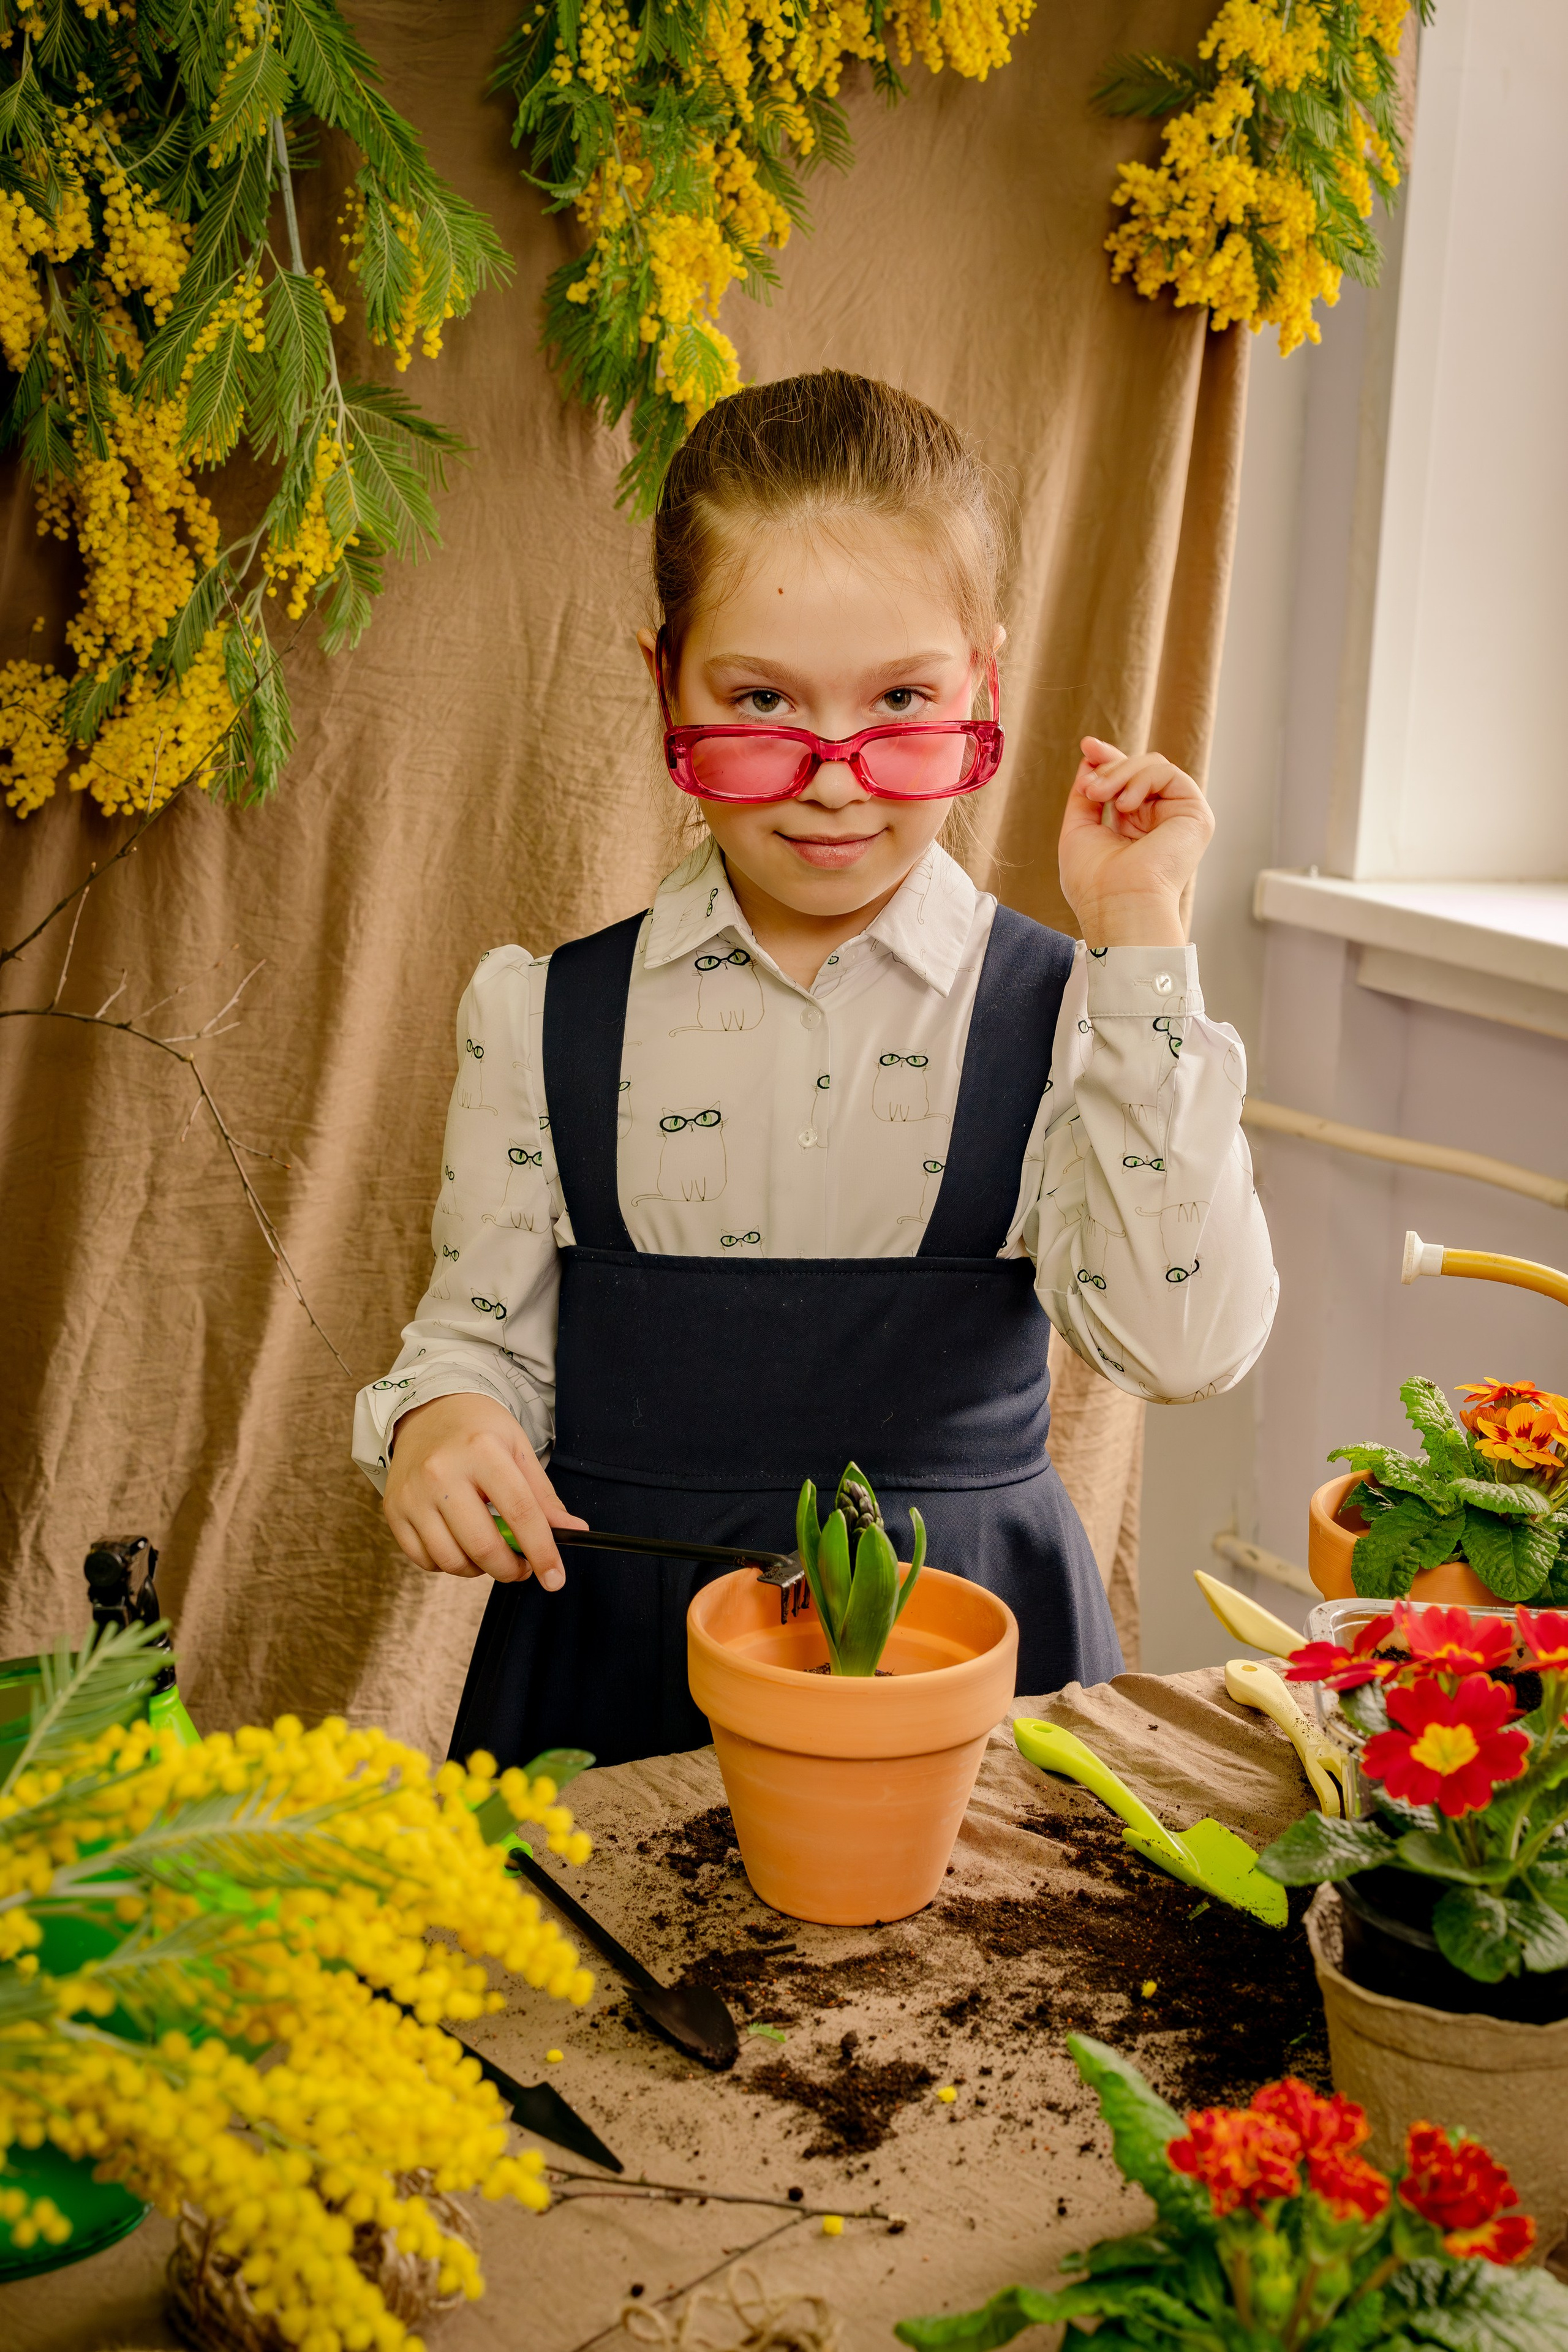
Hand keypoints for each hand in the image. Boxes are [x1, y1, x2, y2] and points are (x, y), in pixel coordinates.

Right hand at [383, 1393, 585, 1587]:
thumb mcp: (518, 1449)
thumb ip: (543, 1496)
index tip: (555, 1578)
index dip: (542, 1551)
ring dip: (480, 1569)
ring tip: (491, 1551)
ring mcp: (413, 1493)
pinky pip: (424, 1559)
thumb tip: (572, 1530)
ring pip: (451, 1560)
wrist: (427, 1412)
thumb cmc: (478, 1431)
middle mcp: (441, 1472)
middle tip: (523, 1566)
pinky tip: (460, 1544)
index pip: (520, 1512)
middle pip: (482, 1546)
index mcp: (481, 1450)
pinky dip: (448, 1563)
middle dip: (511, 1569)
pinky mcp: (394, 1510)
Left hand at [1058, 736, 1213, 947]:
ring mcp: (1178, 817)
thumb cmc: (1094, 881)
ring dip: (1120, 774)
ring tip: (1100, 796)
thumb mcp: (1079, 828)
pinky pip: (1167, 772)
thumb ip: (1087, 793)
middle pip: (1140, 768)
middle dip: (1110, 766)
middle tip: (1090, 788)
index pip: (1127, 781)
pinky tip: (1124, 806)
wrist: (1117, 903)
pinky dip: (1141, 780)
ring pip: (1153, 766)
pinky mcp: (1195, 814)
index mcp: (1135, 827)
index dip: (1108, 759)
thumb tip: (1091, 758)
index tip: (1087, 745)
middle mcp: (1159, 820)